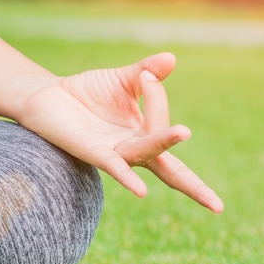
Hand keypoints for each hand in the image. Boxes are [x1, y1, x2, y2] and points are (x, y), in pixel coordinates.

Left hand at [18, 52, 223, 212]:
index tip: (146, 75)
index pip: (164, 124)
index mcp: (141, 134)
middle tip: (215, 204)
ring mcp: (111, 152)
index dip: (159, 98)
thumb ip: (146, 72)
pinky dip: (126, 177)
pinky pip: (111, 166)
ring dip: (162, 141)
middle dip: (194, 187)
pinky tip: (141, 191)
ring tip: (182, 131)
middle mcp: (130, 148)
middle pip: (167, 167)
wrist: (47, 96)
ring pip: (143, 154)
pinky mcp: (89, 150)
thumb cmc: (87, 92)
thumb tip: (170, 58)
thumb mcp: (122, 79)